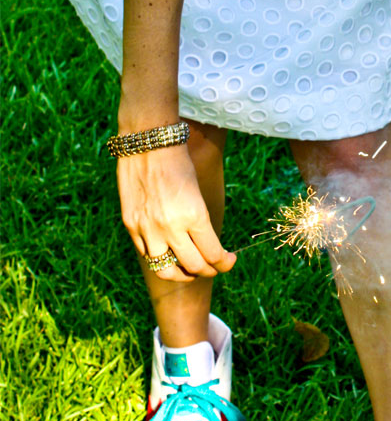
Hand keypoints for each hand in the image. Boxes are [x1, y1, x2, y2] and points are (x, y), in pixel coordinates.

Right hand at [117, 143, 235, 281]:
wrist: (148, 145)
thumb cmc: (179, 165)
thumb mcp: (198, 194)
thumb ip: (200, 224)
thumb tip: (207, 249)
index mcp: (194, 216)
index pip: (213, 254)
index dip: (225, 263)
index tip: (229, 260)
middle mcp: (170, 227)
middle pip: (194, 267)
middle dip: (210, 271)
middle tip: (215, 267)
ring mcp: (147, 229)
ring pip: (166, 270)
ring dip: (183, 274)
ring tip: (191, 269)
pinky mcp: (130, 226)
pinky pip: (147, 255)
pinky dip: (161, 260)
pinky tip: (169, 254)